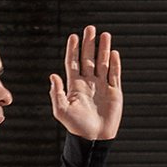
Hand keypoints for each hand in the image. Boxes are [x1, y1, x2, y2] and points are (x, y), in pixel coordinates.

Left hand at [47, 25, 121, 140]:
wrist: (93, 138)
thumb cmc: (76, 126)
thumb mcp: (61, 110)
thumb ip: (56, 93)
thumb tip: (52, 75)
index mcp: (75, 85)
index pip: (73, 62)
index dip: (73, 49)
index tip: (73, 36)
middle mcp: (89, 82)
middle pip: (89, 58)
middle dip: (89, 43)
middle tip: (90, 28)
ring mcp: (102, 86)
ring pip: (103, 63)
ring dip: (104, 49)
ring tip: (105, 35)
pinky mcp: (114, 92)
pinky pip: (115, 74)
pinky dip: (115, 64)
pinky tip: (114, 53)